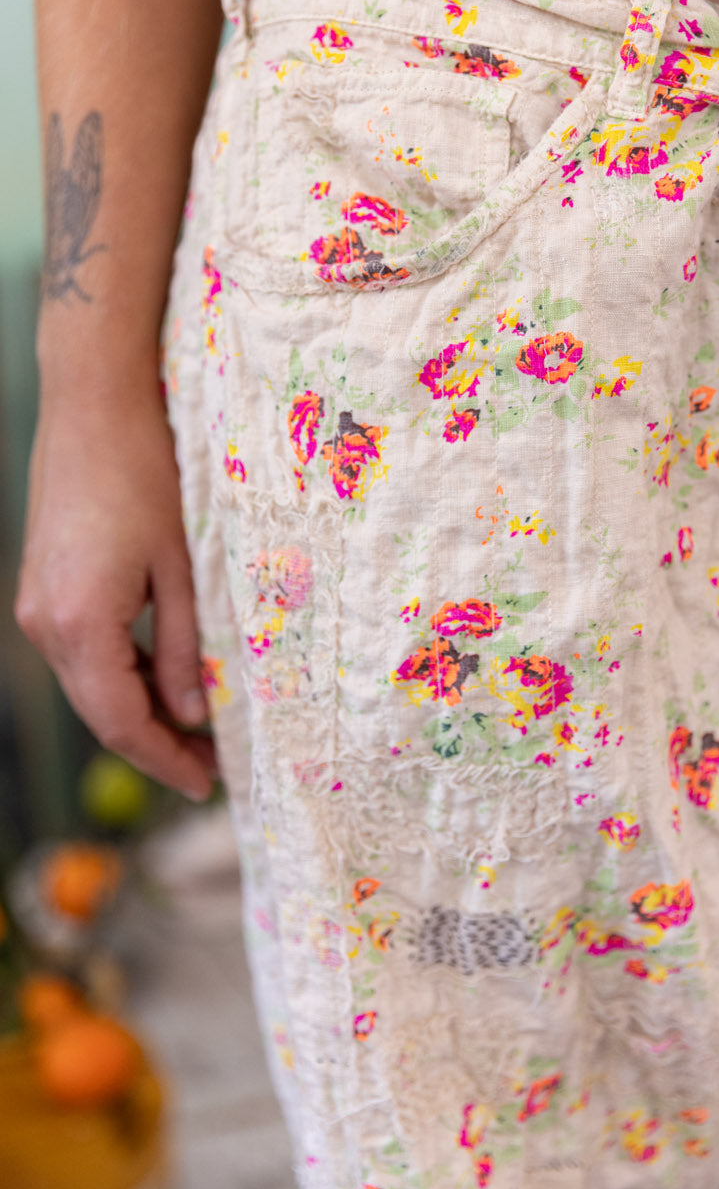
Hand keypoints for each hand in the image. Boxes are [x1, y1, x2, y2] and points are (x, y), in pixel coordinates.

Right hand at [15, 388, 216, 801]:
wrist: (94, 404)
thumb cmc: (147, 474)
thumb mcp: (182, 567)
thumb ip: (186, 646)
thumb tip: (194, 711)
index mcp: (78, 624)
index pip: (120, 722)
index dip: (163, 760)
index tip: (206, 784)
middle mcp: (44, 624)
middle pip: (101, 711)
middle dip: (155, 743)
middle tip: (210, 765)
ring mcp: (38, 606)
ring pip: (92, 684)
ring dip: (141, 709)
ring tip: (199, 727)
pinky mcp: (46, 587)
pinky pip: (85, 650)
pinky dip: (124, 672)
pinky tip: (166, 677)